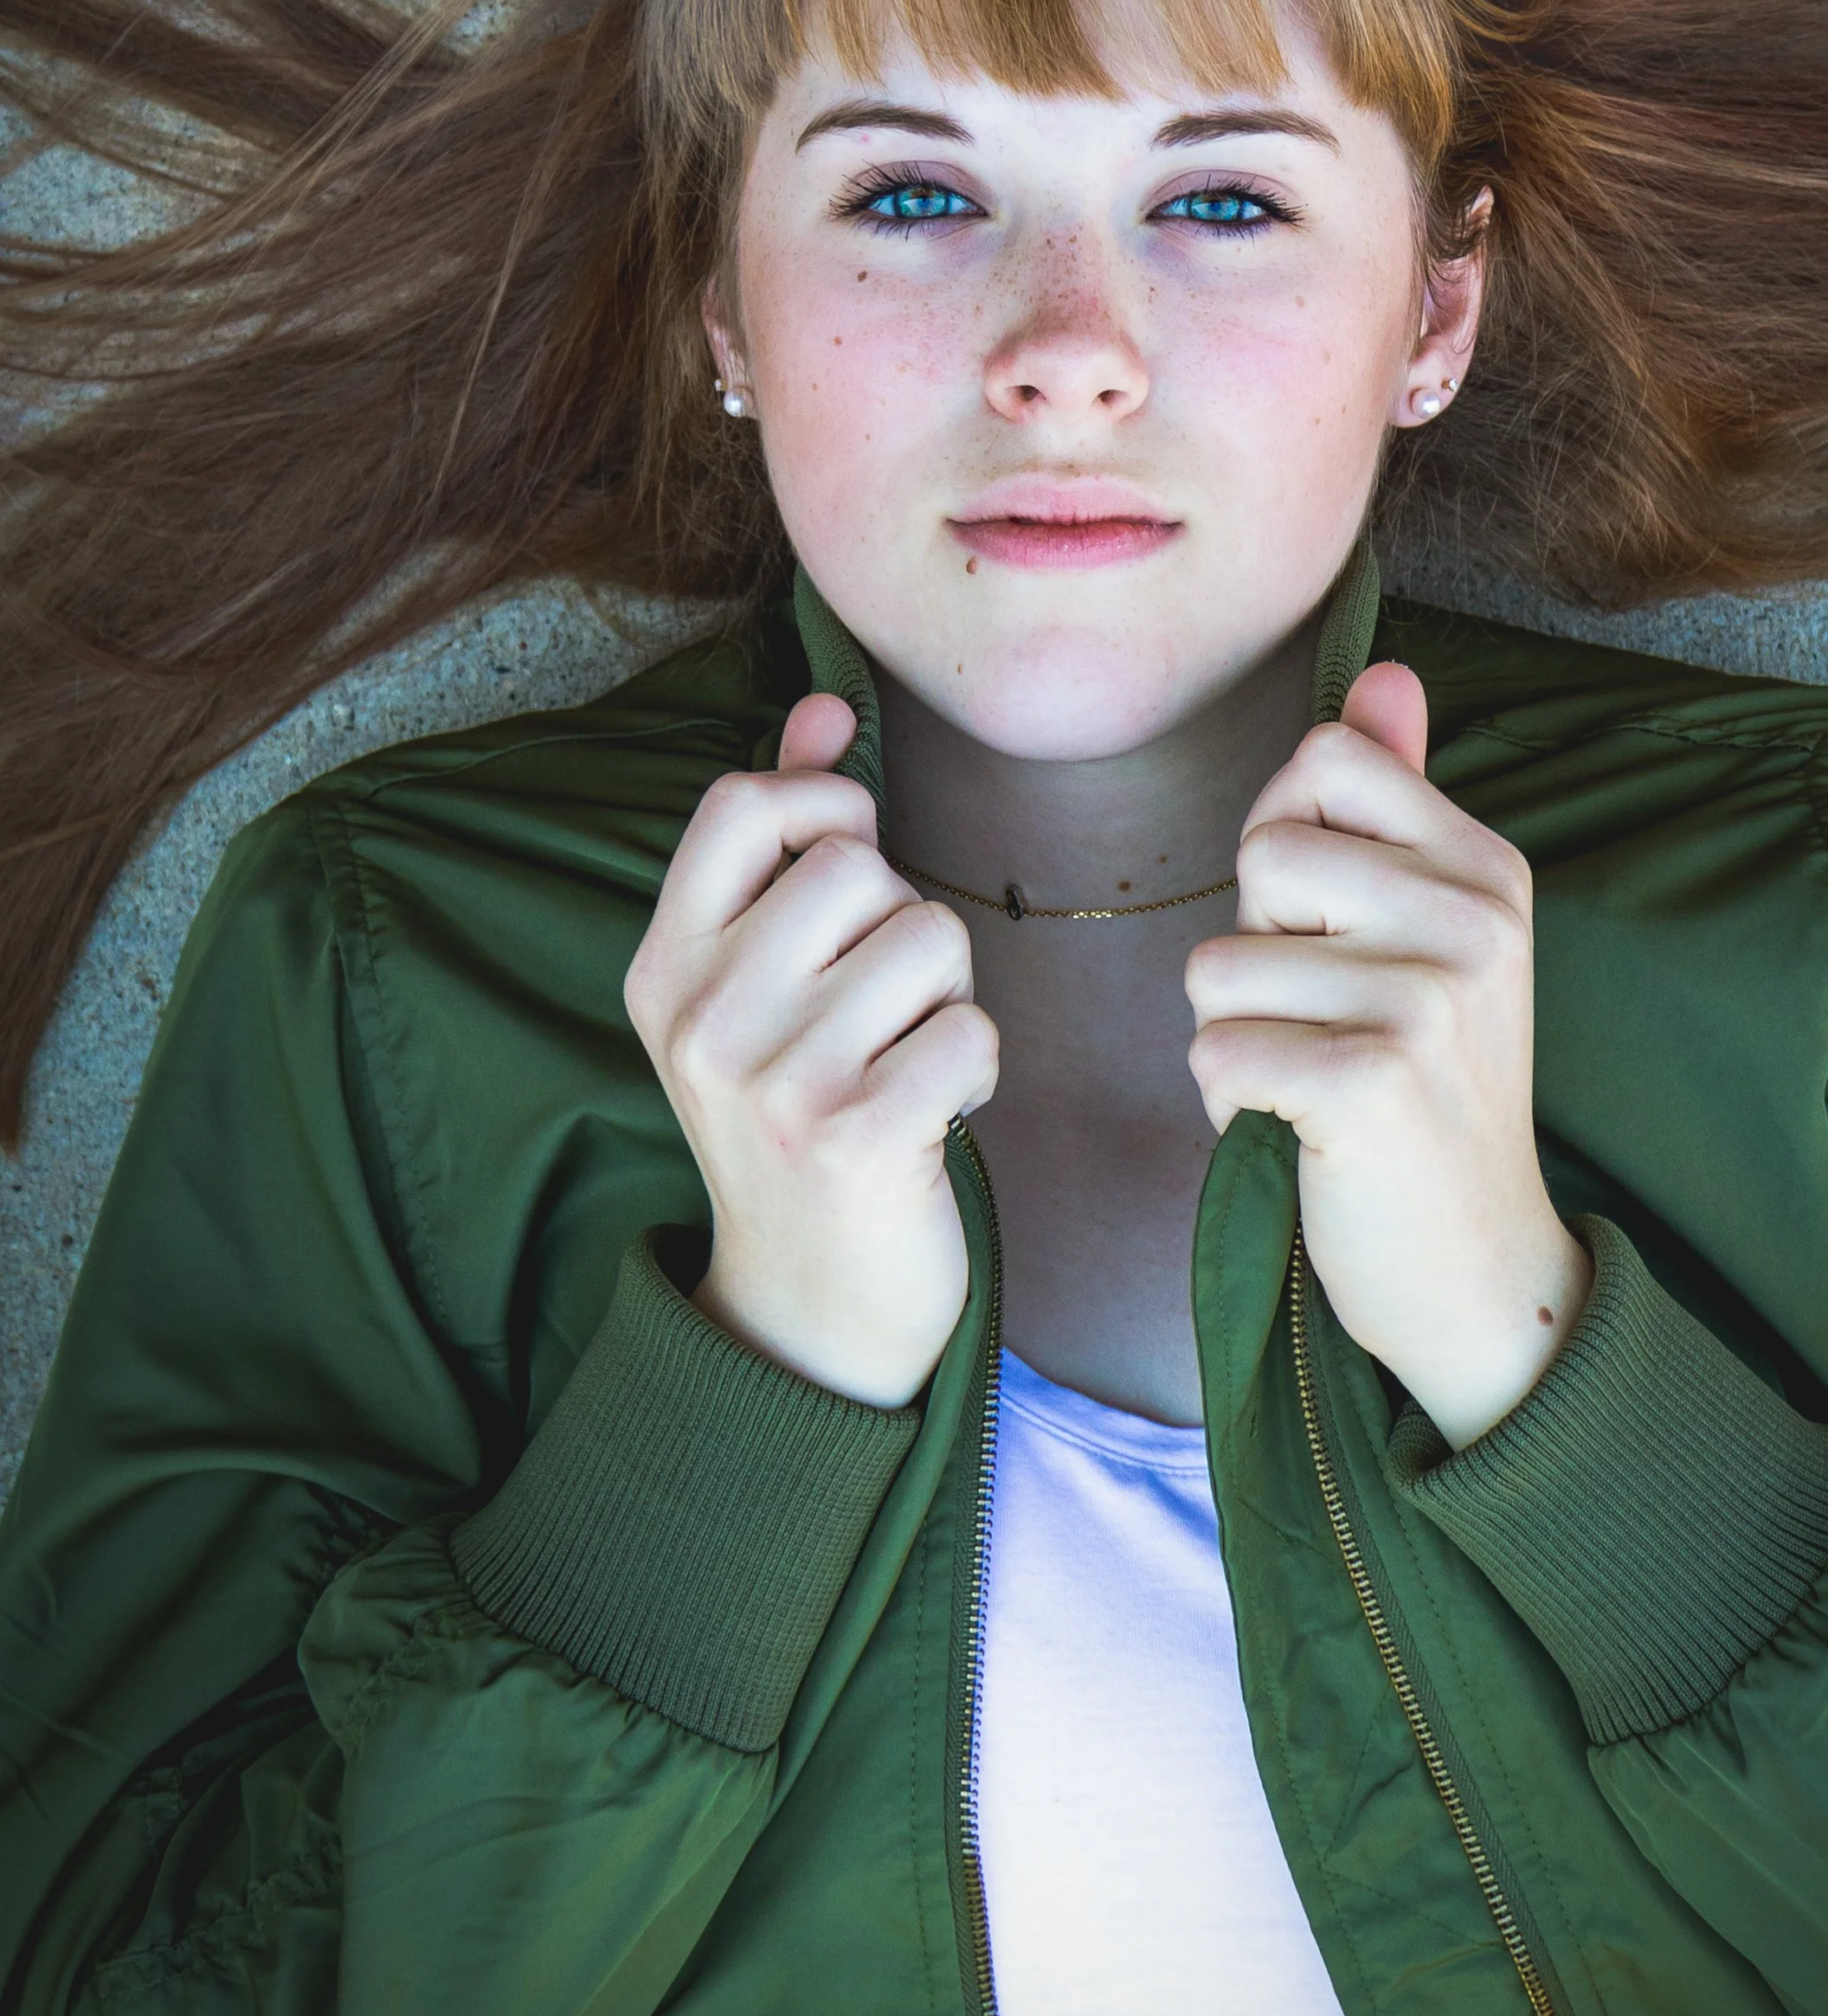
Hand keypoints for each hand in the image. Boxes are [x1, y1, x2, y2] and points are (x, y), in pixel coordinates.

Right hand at [623, 692, 994, 1407]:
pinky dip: (975, 1068)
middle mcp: (704, 1018)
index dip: (826, 809)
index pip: (742, 803)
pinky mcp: (858, 1134)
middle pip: (859, 866)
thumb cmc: (797, 1117)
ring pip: (932, 938)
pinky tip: (931, 1117)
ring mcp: (776, 1079)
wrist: (802, 1307)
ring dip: (948, 996)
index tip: (849, 873)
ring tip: (903, 1059)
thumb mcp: (758, 983)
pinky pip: (973, 1028)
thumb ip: (787, 842)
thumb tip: (824, 708)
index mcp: (664, 967)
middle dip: (904, 924)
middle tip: (879, 1010)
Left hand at [1183, 661, 1588, 1448]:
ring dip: (1243, 1039)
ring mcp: (1428, 1002)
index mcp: (1486, 867)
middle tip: (1336, 1025)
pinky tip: (1306, 1134)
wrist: (1482, 1271)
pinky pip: (1215, 1050)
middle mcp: (1472, 920)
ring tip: (1322, 1087)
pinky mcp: (1370, 1084)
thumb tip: (1383, 673)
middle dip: (1261, 948)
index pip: (1324, 761)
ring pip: (1217, 967)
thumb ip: (1398, 800)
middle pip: (1263, 855)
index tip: (1338, 929)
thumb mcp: (1436, 932)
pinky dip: (1233, 1105)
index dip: (1290, 841)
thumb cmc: (1433, 1091)